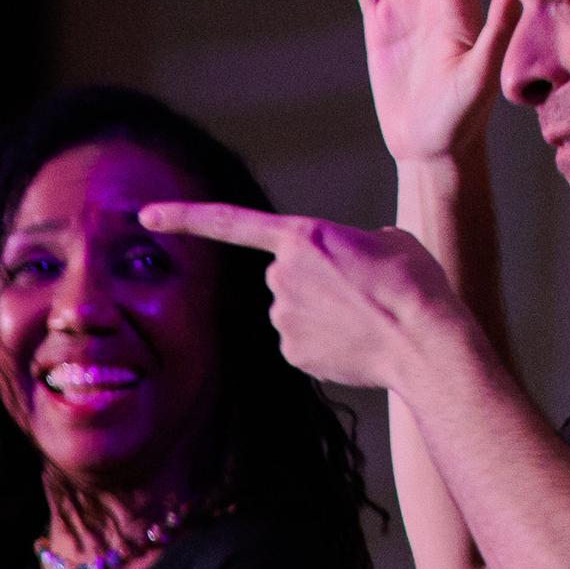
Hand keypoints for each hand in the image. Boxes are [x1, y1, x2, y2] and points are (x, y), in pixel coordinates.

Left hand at [140, 201, 463, 396]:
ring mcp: (282, 316)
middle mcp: (282, 274)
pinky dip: (322, 344)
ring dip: (319, 314)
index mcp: (303, 236)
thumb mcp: (388, 242)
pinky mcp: (290, 352)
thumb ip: (351, 246)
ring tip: (363, 319)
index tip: (144, 215)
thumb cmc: (416, 286)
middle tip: (358, 293)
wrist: (425, 342)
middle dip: (312, 283)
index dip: (184, 218)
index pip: (229, 223)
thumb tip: (348, 264)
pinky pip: (299, 342)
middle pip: (283, 275)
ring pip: (290, 311)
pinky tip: (354, 345)